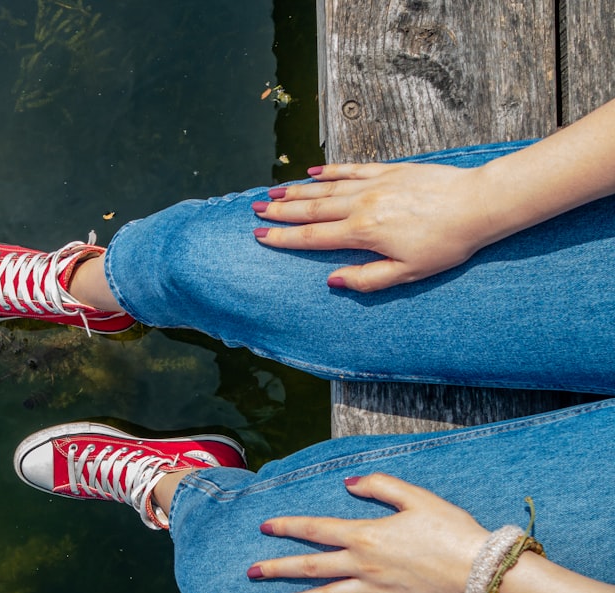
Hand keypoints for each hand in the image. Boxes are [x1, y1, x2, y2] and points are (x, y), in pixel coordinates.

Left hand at [250, 473, 489, 592]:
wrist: (482, 570)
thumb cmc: (451, 528)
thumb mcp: (416, 497)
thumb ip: (379, 486)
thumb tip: (348, 483)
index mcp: (365, 535)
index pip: (315, 530)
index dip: (287, 527)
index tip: (264, 528)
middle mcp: (363, 565)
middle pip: (311, 567)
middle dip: (278, 569)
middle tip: (251, 573)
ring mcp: (376, 590)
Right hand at [253, 162, 495, 291]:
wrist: (478, 204)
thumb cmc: (446, 244)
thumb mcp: (407, 273)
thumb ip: (367, 278)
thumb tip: (332, 280)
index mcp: (363, 233)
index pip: (313, 237)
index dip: (284, 238)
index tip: (261, 237)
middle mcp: (362, 205)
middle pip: (312, 210)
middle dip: (281, 212)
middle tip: (256, 211)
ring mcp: (374, 185)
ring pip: (326, 189)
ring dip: (297, 192)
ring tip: (273, 193)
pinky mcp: (389, 171)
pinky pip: (351, 170)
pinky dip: (329, 171)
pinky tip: (312, 173)